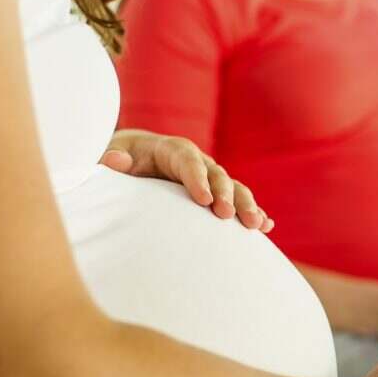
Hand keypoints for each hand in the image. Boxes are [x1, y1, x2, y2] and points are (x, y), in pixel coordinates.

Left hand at [101, 129, 271, 231]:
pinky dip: (254, 212)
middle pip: (217, 175)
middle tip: (227, 216)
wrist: (136, 162)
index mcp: (171, 150)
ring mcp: (211, 179)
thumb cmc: (122, 163)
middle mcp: (197, 162)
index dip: (197, 178)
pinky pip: (239, 202)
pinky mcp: (217, 195)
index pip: (188, 160)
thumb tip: (116, 161)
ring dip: (246, 206)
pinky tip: (267, 226)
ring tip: (256, 225)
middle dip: (226, 195)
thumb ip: (111, 161)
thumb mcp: (112, 158)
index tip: (204, 200)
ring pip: (234, 189)